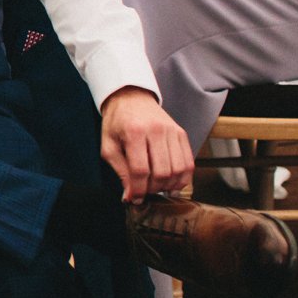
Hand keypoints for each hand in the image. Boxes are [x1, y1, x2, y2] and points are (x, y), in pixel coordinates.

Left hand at [99, 87, 190, 201]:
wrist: (131, 98)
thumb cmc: (117, 122)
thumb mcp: (108, 144)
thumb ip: (119, 169)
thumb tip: (130, 195)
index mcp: (134, 132)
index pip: (140, 169)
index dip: (138, 189)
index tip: (135, 199)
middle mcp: (156, 131)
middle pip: (162, 172)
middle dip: (153, 189)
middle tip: (145, 193)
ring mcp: (172, 131)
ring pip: (179, 169)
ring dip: (169, 186)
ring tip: (157, 188)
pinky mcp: (182, 134)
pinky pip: (189, 162)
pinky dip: (183, 178)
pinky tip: (172, 183)